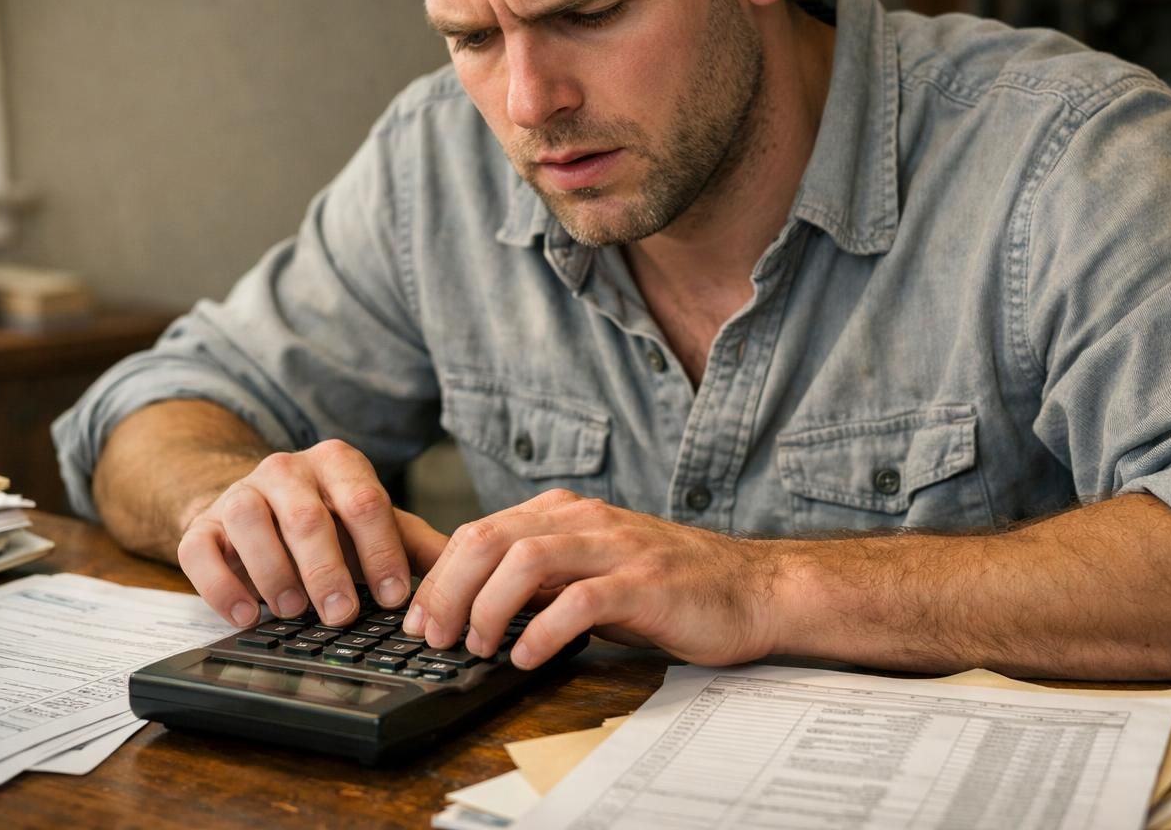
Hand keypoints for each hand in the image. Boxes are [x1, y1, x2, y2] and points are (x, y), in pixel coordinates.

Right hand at [177, 440, 447, 627]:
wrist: (256, 509)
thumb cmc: (326, 522)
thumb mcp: (372, 526)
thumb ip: (413, 545)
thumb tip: (465, 574)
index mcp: (337, 464)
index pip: (364, 502)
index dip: (382, 551)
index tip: (395, 596)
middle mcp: (285, 469)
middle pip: (307, 516)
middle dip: (327, 569)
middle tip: (342, 614)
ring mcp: (239, 494)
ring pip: (251, 524)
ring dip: (275, 572)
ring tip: (293, 611)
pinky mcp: (200, 525)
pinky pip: (200, 550)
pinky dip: (221, 585)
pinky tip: (245, 615)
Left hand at [402, 489, 780, 668]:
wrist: (754, 589)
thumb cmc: (671, 587)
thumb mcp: (594, 573)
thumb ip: (542, 579)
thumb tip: (474, 607)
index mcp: (567, 513)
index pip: (480, 531)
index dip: (439, 575)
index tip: (417, 618)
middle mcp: (586, 520)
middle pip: (491, 538)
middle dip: (448, 589)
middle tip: (431, 635)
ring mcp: (617, 548)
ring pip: (526, 559)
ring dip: (487, 607)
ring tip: (476, 646)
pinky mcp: (645, 583)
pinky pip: (579, 600)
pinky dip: (542, 631)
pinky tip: (526, 658)